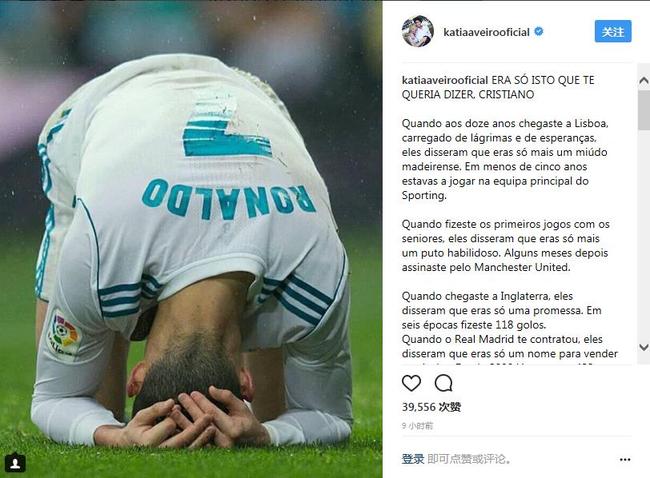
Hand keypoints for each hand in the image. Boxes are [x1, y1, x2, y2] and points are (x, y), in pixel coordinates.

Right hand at [95, 399, 214, 447]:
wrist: (134, 444)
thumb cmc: (138, 426)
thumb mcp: (142, 415)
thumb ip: (156, 409)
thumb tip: (172, 402)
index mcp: (149, 441)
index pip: (169, 426)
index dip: (175, 415)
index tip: (175, 408)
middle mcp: (160, 451)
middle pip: (182, 439)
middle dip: (196, 428)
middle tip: (209, 416)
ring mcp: (169, 457)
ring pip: (189, 448)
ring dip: (202, 438)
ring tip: (213, 428)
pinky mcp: (177, 458)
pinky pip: (191, 452)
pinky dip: (201, 445)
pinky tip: (210, 436)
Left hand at [178, 387, 269, 447]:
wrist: (253, 442)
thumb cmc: (247, 421)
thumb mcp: (241, 406)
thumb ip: (227, 397)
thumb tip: (211, 388)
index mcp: (233, 429)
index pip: (213, 413)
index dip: (202, 402)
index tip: (193, 392)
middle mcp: (224, 441)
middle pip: (202, 422)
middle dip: (190, 408)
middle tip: (181, 396)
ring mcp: (216, 450)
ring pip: (196, 433)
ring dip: (183, 421)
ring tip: (173, 409)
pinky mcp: (211, 453)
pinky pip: (195, 441)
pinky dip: (186, 431)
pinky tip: (177, 423)